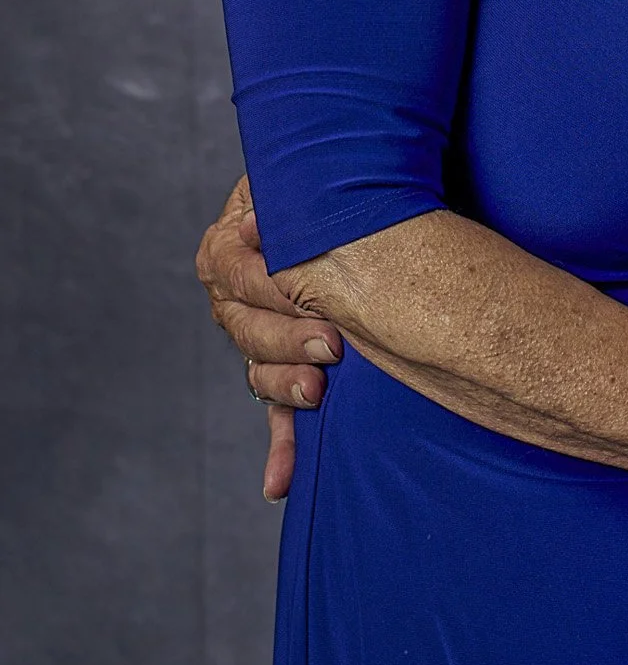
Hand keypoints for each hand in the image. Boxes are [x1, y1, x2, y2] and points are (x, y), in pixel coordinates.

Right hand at [195, 176, 342, 499]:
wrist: (359, 193)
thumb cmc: (332, 183)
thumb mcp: (303, 185)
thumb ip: (277, 207)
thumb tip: (250, 231)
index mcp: (230, 246)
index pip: (236, 275)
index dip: (271, 290)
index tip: (309, 302)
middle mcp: (237, 294)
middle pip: (248, 327)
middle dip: (288, 340)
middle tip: (331, 347)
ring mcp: (261, 334)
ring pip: (261, 369)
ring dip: (286, 387)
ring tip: (317, 393)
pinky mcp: (289, 367)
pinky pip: (277, 412)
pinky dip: (282, 447)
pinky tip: (280, 481)